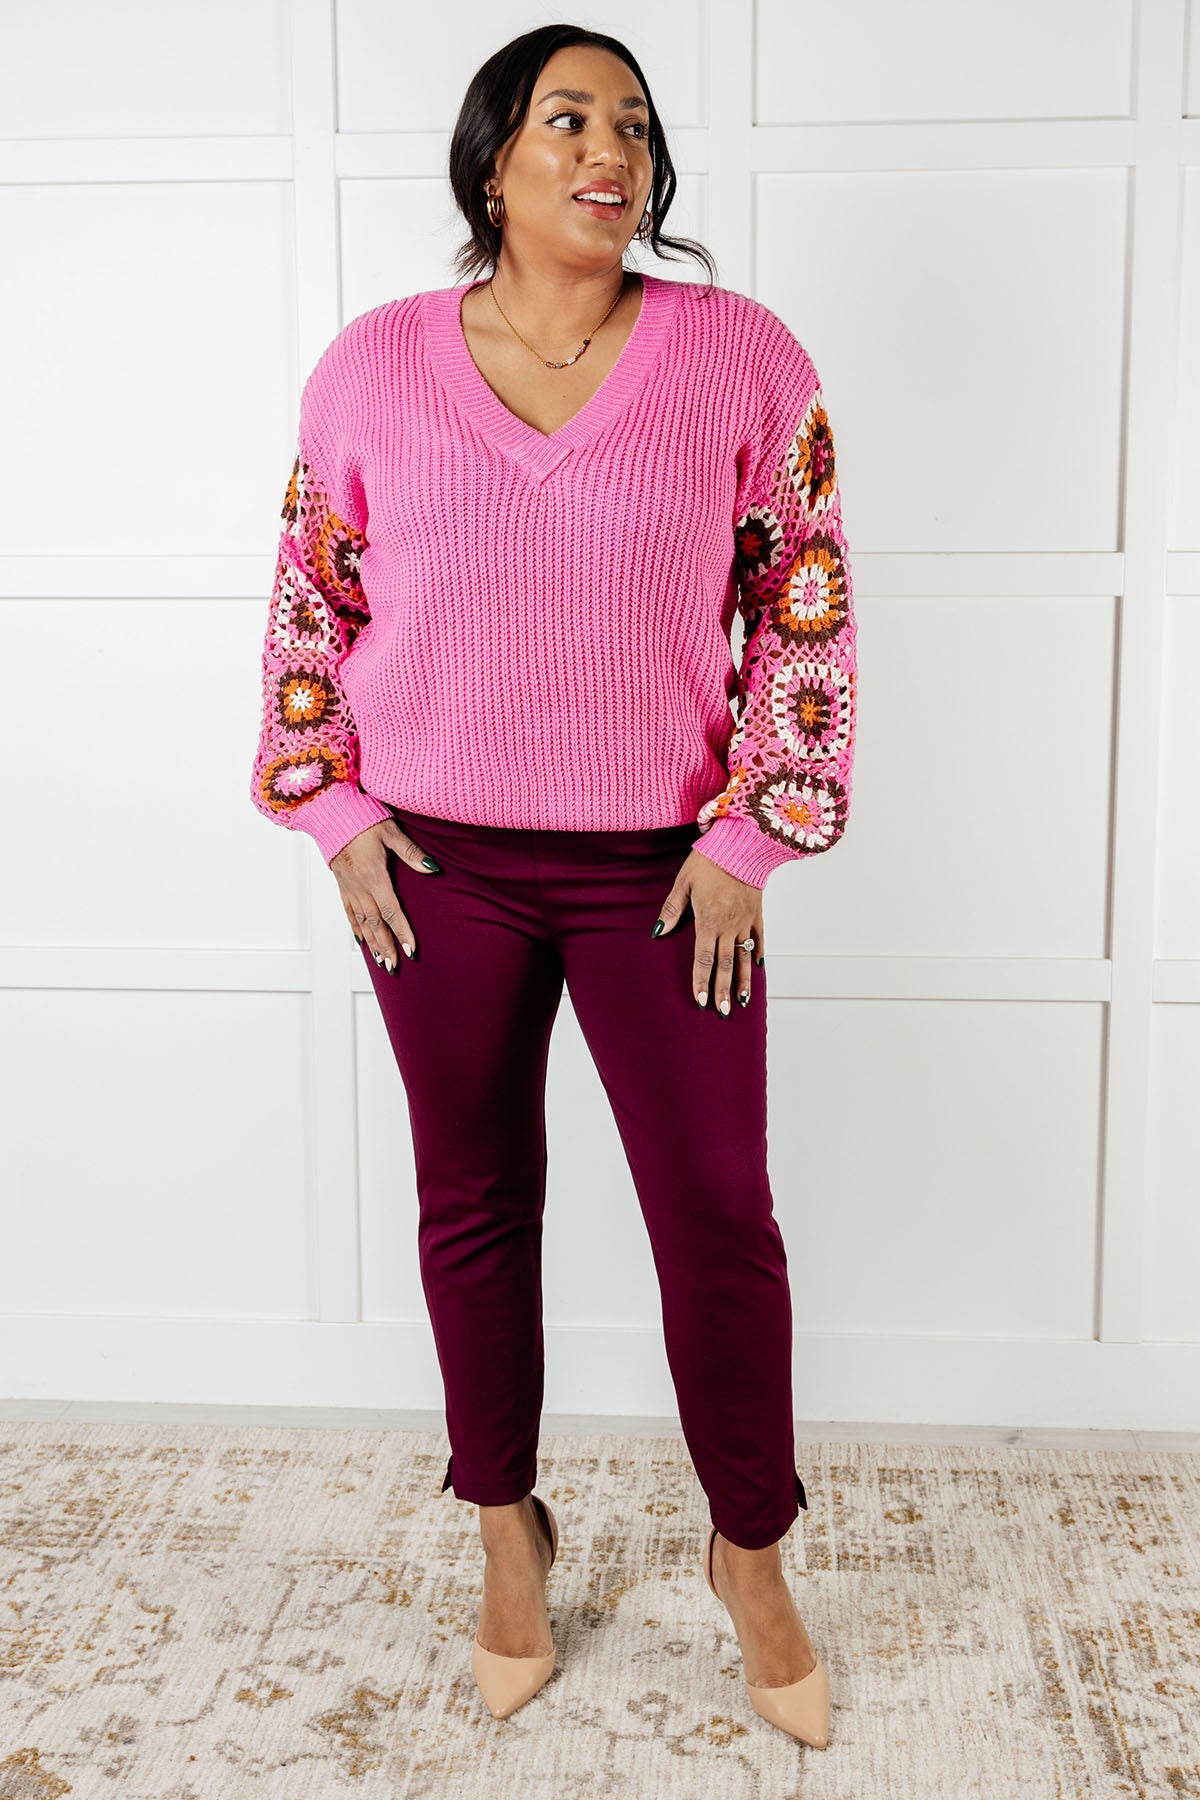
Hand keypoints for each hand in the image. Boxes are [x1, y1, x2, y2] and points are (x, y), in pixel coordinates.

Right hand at [330, 818, 439, 970]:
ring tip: (382, 962)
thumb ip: (411, 853)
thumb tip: (433, 869)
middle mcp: (360, 887)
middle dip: (386, 946)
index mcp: (374, 876)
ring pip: (361, 922)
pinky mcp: (341, 884)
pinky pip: (348, 912)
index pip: (391, 911)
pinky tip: (362, 941)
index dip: (402, 932)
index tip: (411, 951)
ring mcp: (349, 887)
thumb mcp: (391, 831)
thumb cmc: (361, 818)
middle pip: (375, 924)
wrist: (328, 811)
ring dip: (372, 944)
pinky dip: (356, 929)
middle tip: (396, 967)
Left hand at [653, 850, 764, 1013]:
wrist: (742, 844)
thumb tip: (658, 931)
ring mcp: (745, 922)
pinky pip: (759, 938)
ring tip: (743, 1001)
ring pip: (744, 958)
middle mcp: (729, 927)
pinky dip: (758, 954)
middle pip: (725, 966)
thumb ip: (672, 909)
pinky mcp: (757, 913)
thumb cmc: (709, 861)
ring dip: (743, 981)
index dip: (702, 982)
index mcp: (708, 922)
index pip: (703, 960)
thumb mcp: (683, 882)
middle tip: (723, 1012)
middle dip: (723, 991)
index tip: (701, 1002)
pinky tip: (758, 969)